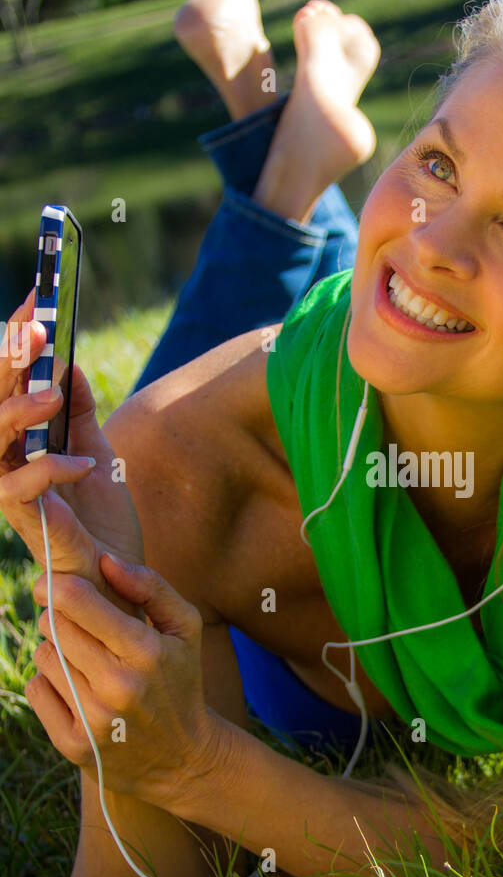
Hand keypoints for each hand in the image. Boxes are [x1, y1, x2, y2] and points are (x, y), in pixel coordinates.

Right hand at [0, 289, 144, 593]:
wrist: (117, 576)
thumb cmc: (101, 519)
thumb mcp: (97, 450)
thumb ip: (79, 410)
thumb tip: (68, 362)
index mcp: (18, 439)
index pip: (6, 380)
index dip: (15, 340)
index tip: (36, 300)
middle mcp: (4, 461)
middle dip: (8, 361)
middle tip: (34, 331)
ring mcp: (9, 493)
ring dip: (17, 411)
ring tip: (51, 394)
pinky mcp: (24, 524)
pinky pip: (18, 491)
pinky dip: (48, 470)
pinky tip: (80, 463)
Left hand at [26, 552, 219, 806]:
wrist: (185, 759)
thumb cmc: (180, 680)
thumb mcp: (185, 629)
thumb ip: (151, 587)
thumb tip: (106, 560)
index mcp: (146, 651)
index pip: (77, 602)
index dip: (56, 585)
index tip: (49, 583)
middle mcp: (118, 686)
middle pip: (54, 627)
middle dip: (59, 618)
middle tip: (76, 625)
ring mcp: (94, 718)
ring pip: (43, 657)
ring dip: (57, 652)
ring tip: (85, 663)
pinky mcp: (73, 744)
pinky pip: (36, 690)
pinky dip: (49, 684)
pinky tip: (77, 691)